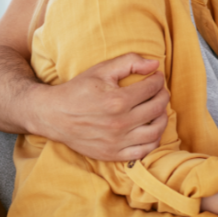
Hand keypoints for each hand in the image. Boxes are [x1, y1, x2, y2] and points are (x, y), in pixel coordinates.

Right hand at [35, 53, 169, 161]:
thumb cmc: (78, 90)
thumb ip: (129, 62)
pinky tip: (150, 128)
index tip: (156, 77)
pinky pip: (144, 151)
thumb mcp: (101, 69)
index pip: (152, 88)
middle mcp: (120, 123)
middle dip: (163, 96)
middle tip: (159, 91)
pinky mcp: (114, 154)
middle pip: (157, 108)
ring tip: (158, 110)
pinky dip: (153, 140)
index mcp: (117, 101)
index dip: (158, 80)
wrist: (54, 115)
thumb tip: (155, 64)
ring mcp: (117, 141)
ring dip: (163, 118)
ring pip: (156, 132)